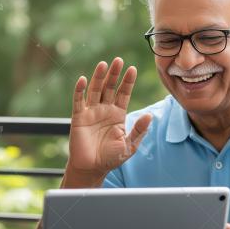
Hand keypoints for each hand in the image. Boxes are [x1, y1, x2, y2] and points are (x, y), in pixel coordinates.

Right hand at [67, 57, 151, 179]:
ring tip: (103, 64)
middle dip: (114, 74)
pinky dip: (80, 90)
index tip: (132, 69)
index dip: (128, 81)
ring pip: (95, 90)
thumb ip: (139, 130)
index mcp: (118, 114)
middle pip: (110, 87)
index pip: (123, 93)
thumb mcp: (129, 145)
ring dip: (99, 77)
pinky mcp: (78, 117)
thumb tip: (150, 115)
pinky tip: (83, 80)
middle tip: (118, 60)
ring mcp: (91, 112)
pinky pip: (79, 101)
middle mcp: (105, 109)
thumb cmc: (111, 158)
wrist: (92, 168)